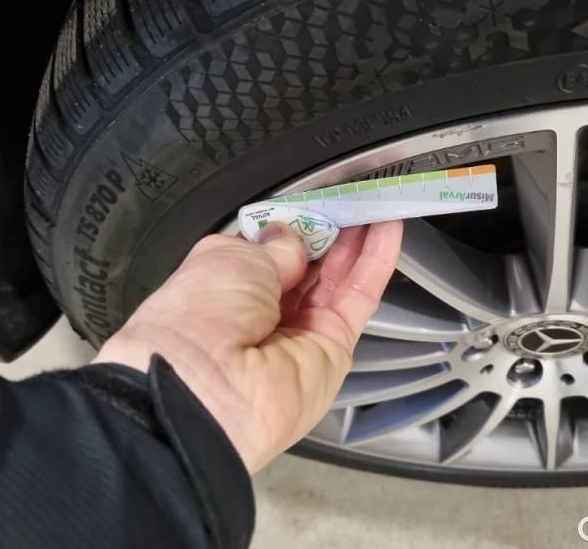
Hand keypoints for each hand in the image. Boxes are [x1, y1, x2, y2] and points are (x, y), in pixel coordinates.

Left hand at [93, 221, 402, 472]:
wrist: (208, 389)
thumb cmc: (199, 316)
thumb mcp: (231, 259)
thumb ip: (274, 245)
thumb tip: (292, 236)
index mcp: (227, 288)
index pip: (270, 252)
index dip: (295, 225)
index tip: (316, 199)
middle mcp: (264, 312)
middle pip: (309, 265)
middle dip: (331, 230)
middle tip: (354, 197)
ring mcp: (302, 331)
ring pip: (339, 278)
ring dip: (359, 240)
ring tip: (377, 203)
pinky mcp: (335, 346)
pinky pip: (360, 297)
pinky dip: (376, 262)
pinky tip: (388, 228)